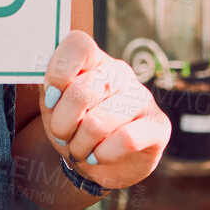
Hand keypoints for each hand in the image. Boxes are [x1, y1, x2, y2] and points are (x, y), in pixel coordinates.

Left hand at [41, 30, 168, 190]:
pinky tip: (99, 155)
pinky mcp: (159, 126)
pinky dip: (103, 155)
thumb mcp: (53, 107)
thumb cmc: (74, 127)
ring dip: (80, 146)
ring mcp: (142, 98)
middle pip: (81, 91)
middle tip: (63, 135)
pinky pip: (126, 140)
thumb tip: (51, 86)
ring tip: (81, 149)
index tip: (51, 99)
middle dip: (62, 124)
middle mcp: (121, 74)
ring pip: (99, 123)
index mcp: (95, 61)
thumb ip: (49, 88)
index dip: (58, 73)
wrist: (98, 163)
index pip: (79, 45)